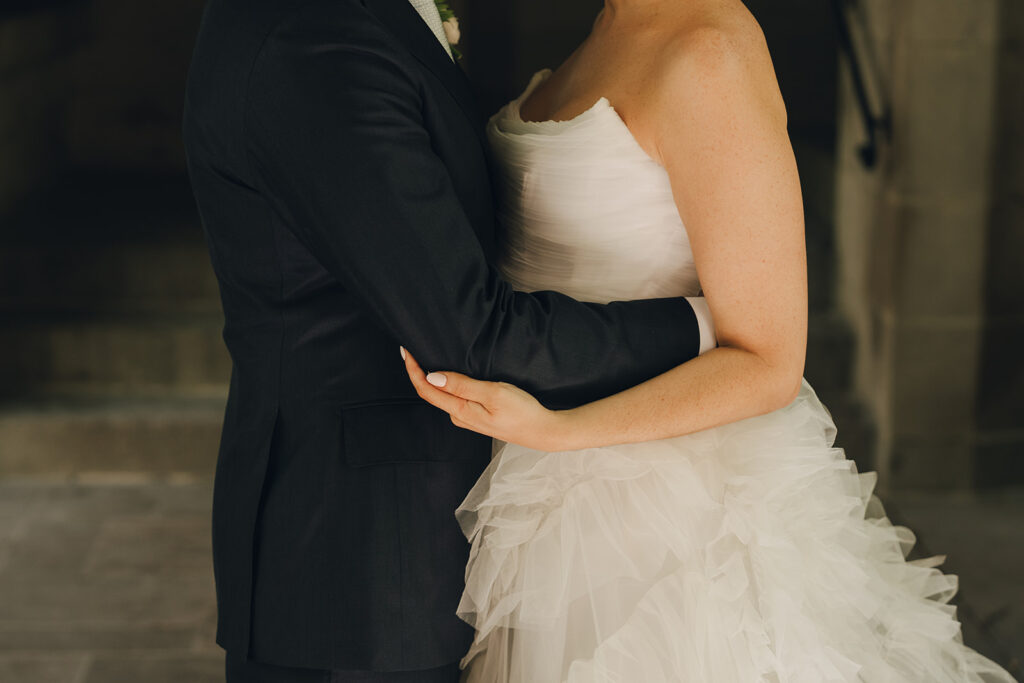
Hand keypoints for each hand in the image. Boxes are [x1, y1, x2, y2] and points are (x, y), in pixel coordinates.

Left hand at [401, 347, 574, 450]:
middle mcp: (459, 416)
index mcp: (460, 411)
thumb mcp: (493, 393)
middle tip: (411, 350)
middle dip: (417, 372)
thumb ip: (462, 385)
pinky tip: (449, 375)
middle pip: (430, 393)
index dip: (413, 370)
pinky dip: (446, 384)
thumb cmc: (522, 412)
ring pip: (442, 396)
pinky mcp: (477, 416)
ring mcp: (468, 418)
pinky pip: (454, 398)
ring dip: (431, 378)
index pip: (426, 390)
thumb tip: (432, 377)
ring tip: (425, 358)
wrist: (542, 431)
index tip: (405, 351)